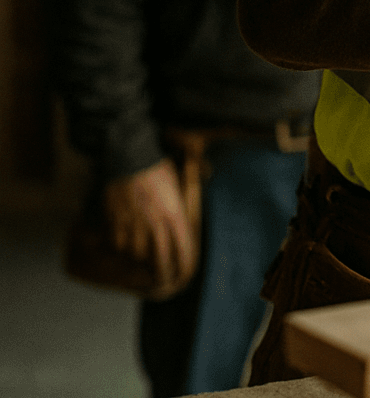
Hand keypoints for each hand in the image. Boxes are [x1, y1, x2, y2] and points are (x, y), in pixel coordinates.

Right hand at [103, 159, 195, 288]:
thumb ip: (179, 207)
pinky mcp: (116, 220)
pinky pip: (118, 243)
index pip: (183, 248)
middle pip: (160, 258)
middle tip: (162, 280)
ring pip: (137, 254)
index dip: (184, 264)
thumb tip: (181, 220)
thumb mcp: (178, 187)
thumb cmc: (158, 168)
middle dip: (162, 272)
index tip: (184, 273)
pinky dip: (120, 248)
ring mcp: (135, 223)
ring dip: (139, 260)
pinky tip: (122, 247)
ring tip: (141, 262)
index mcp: (175, 214)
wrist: (131, 156)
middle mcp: (156, 223)